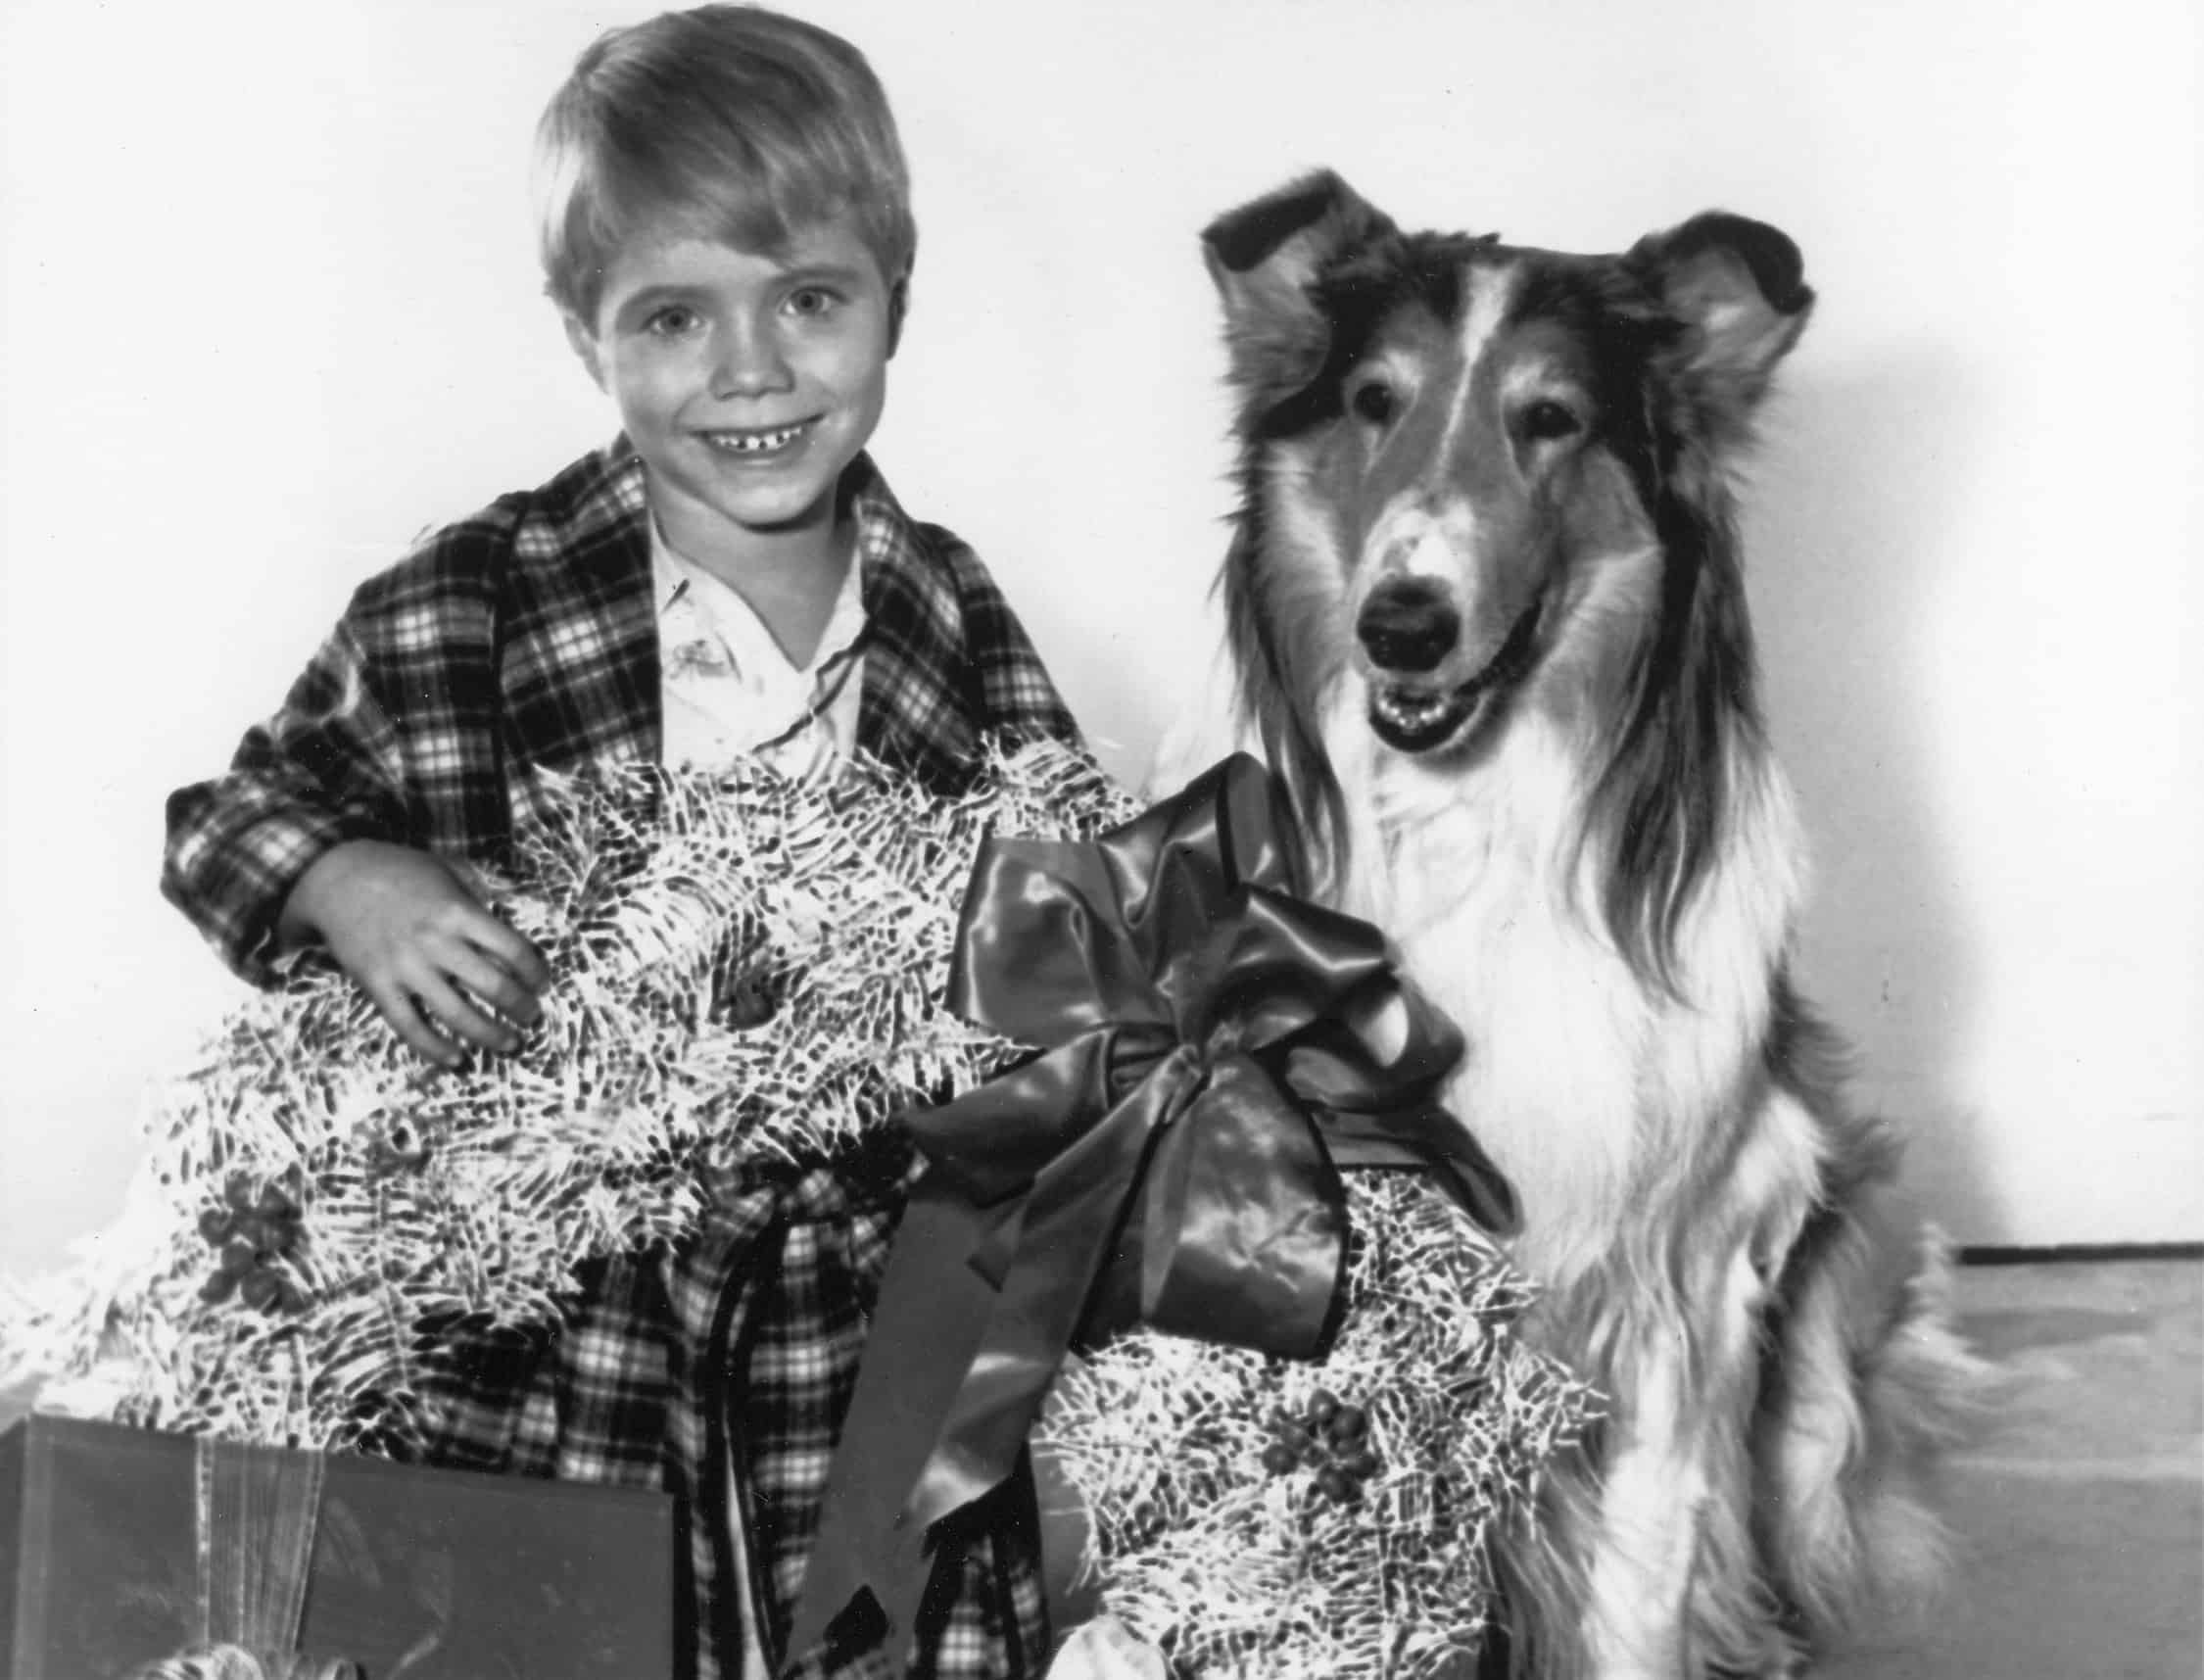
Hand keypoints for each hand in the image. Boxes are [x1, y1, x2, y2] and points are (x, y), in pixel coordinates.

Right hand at [280, 839, 551, 1068]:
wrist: (335, 878)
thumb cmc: (399, 872)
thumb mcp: (447, 872)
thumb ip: (478, 901)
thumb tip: (509, 932)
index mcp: (458, 912)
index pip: (513, 949)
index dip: (535, 972)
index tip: (542, 983)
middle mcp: (435, 942)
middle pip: (493, 985)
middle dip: (520, 1008)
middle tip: (532, 1018)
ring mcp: (405, 966)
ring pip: (456, 1013)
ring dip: (489, 1035)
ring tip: (510, 1044)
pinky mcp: (376, 984)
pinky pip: (409, 1025)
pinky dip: (434, 1048)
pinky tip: (456, 1059)